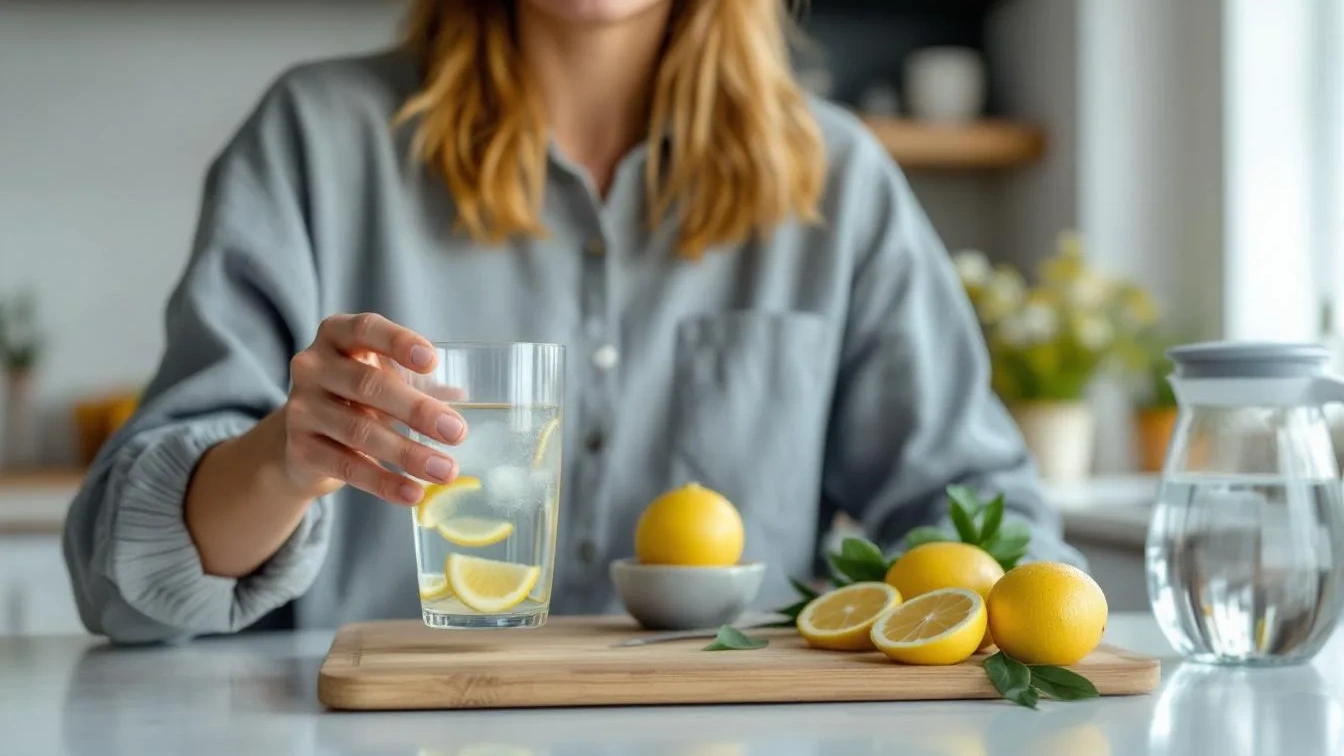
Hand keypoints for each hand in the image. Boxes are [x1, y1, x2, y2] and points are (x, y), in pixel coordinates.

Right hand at [281, 312, 464, 504]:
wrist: (301, 436)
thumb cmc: (355, 396)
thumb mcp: (381, 378)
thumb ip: (417, 382)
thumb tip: (464, 396)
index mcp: (336, 336)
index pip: (366, 329)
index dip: (399, 343)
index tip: (433, 362)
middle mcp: (312, 366)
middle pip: (368, 385)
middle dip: (417, 410)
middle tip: (457, 432)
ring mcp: (302, 408)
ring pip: (360, 431)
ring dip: (408, 453)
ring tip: (445, 470)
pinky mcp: (300, 449)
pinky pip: (348, 467)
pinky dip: (384, 482)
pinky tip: (414, 492)